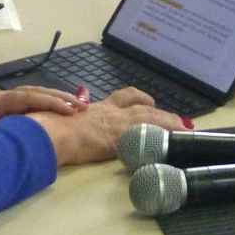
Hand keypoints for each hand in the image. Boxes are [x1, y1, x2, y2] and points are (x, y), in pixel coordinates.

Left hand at [0, 82, 87, 139]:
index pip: (28, 100)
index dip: (51, 103)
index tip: (73, 109)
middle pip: (34, 93)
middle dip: (60, 99)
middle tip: (84, 107)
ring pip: (31, 96)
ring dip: (53, 99)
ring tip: (75, 106)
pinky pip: (24, 103)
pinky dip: (41, 103)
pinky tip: (48, 110)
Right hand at [28, 87, 186, 166]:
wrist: (54, 134)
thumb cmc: (51, 130)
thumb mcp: (63, 124)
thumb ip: (73, 125)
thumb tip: (67, 133)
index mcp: (97, 109)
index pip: (122, 99)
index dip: (137, 101)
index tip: (146, 104)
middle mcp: (112, 111)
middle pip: (141, 104)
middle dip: (157, 110)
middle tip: (173, 118)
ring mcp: (120, 121)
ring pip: (152, 115)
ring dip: (169, 120)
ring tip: (183, 127)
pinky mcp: (127, 133)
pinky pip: (155, 129)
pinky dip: (169, 131)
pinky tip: (180, 135)